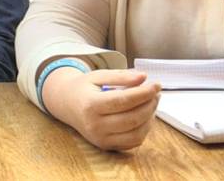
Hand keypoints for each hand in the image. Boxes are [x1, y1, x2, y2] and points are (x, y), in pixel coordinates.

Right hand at [42, 68, 160, 150]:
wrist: (66, 105)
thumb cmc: (83, 88)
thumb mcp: (97, 76)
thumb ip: (120, 76)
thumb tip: (143, 78)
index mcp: (90, 105)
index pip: (124, 101)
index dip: (144, 93)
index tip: (157, 85)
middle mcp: (94, 125)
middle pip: (132, 118)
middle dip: (150, 105)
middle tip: (156, 93)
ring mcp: (100, 138)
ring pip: (136, 134)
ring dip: (150, 118)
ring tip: (152, 103)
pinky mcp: (106, 146)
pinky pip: (133, 142)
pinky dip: (144, 129)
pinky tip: (144, 115)